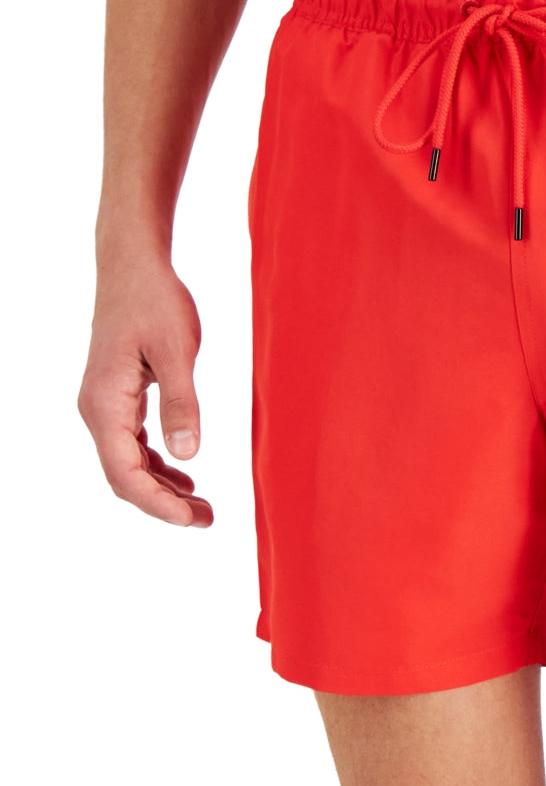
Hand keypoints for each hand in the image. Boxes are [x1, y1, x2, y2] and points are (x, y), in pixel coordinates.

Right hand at [78, 251, 213, 525]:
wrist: (133, 265)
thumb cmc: (154, 301)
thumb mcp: (176, 352)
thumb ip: (182, 404)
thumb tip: (188, 455)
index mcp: (105, 404)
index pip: (125, 473)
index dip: (158, 504)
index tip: (193, 520)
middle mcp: (97, 410)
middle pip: (123, 476)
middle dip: (162, 504)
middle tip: (207, 520)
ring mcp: (105, 405)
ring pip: (128, 463)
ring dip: (162, 488)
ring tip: (201, 506)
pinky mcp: (118, 397)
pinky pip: (132, 444)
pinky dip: (157, 464)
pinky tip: (185, 474)